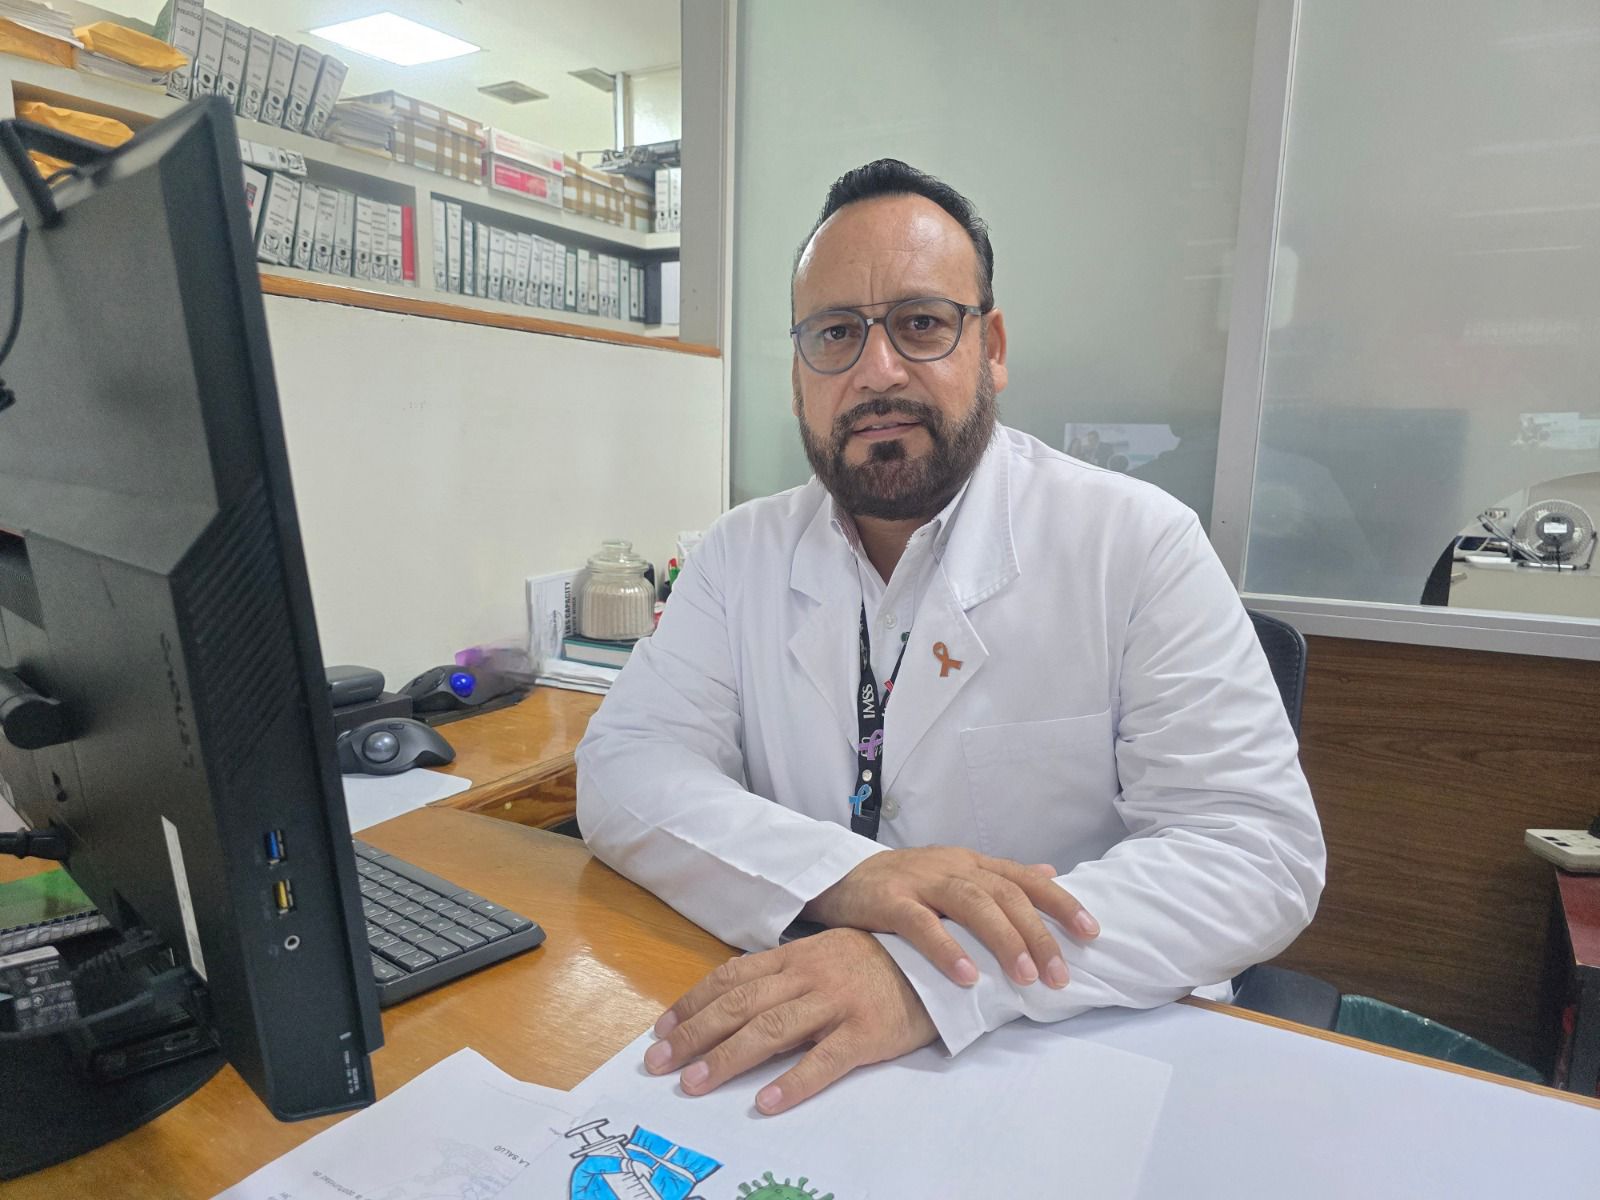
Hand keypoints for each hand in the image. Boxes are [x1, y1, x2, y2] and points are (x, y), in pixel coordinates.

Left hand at [643, 929, 936, 1114]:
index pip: (732, 977)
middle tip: (659, 1064)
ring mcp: (837, 1002)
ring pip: (771, 1029)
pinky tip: (766, 1102)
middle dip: (694, 1034)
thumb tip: (737, 996)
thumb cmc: (880, 961)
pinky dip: (792, 1082)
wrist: (943, 959)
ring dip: (728, 1058)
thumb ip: (786, 973)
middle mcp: (810, 974)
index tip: (661, 1028)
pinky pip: (824, 1060)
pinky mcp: (866, 1032)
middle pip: (740, 1004)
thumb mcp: (827, 955)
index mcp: (796, 955)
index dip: (693, 1002)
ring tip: (696, 1085)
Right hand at [801, 846, 1098, 989]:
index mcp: (972, 863)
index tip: (1092, 933)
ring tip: (1024, 977)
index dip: (1060, 903)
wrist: (838, 876)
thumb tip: (1050, 872)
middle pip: (1006, 895)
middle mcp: (953, 866)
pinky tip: (966, 976)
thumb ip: (1000, 877)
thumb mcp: (954, 872)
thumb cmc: (903, 883)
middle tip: (1059, 976)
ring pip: (972, 903)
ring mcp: (921, 880)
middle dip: (1038, 935)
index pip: (1025, 879)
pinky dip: (945, 949)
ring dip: (1002, 940)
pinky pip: (921, 924)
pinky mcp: (889, 899)